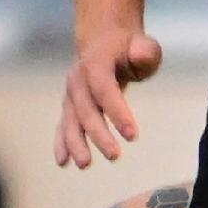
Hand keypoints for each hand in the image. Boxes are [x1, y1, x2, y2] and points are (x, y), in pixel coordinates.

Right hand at [56, 25, 162, 166]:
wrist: (102, 42)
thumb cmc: (128, 49)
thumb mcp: (142, 45)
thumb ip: (145, 51)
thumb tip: (141, 55)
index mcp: (96, 63)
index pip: (104, 89)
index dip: (117, 112)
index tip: (133, 135)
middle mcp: (78, 80)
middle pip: (86, 110)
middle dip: (98, 134)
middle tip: (115, 156)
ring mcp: (71, 94)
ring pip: (71, 120)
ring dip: (75, 143)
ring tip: (85, 164)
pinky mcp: (69, 106)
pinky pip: (63, 125)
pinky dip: (62, 143)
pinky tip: (63, 162)